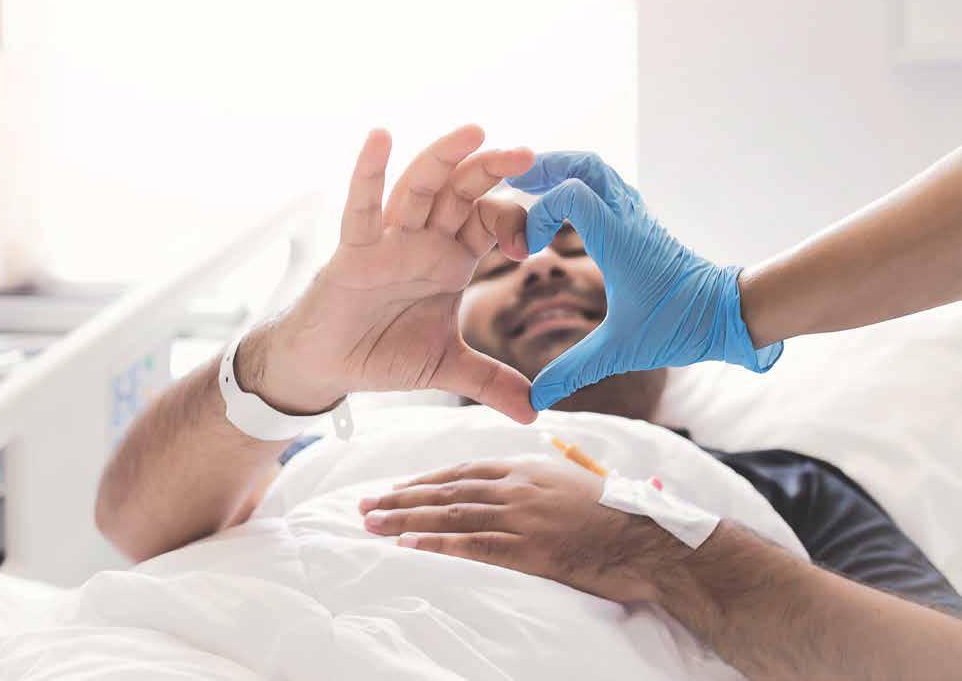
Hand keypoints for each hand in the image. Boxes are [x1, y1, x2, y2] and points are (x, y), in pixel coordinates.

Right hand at [246, 126, 537, 422]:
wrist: (330, 368)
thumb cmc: (383, 352)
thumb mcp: (446, 367)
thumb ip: (491, 382)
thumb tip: (534, 413)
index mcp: (451, 260)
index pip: (490, 223)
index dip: (515, 222)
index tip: (535, 244)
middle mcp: (424, 241)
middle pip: (461, 192)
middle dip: (491, 170)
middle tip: (526, 153)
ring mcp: (389, 241)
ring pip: (419, 188)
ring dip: (444, 158)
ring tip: (474, 131)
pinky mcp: (353, 251)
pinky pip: (361, 208)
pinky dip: (367, 173)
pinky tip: (380, 137)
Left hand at [359, 459, 687, 603]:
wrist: (650, 537)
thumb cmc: (618, 512)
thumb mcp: (575, 483)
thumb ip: (542, 480)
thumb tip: (522, 482)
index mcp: (526, 468)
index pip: (463, 471)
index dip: (425, 480)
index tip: (397, 487)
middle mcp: (516, 486)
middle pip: (447, 491)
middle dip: (402, 497)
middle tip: (365, 504)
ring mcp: (521, 516)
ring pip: (451, 515)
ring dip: (406, 519)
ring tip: (372, 523)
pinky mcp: (528, 548)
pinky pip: (473, 544)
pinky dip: (436, 544)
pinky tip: (408, 545)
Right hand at [505, 152, 783, 409]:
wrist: (729, 314)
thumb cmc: (680, 326)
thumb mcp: (620, 350)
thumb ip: (573, 371)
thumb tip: (536, 401)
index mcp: (619, 240)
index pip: (571, 193)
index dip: (538, 212)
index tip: (528, 249)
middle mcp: (628, 219)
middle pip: (585, 164)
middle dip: (546, 167)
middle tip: (514, 183)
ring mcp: (637, 217)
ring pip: (599, 170)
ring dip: (564, 171)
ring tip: (531, 187)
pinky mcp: (642, 225)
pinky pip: (608, 188)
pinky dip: (580, 186)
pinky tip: (564, 209)